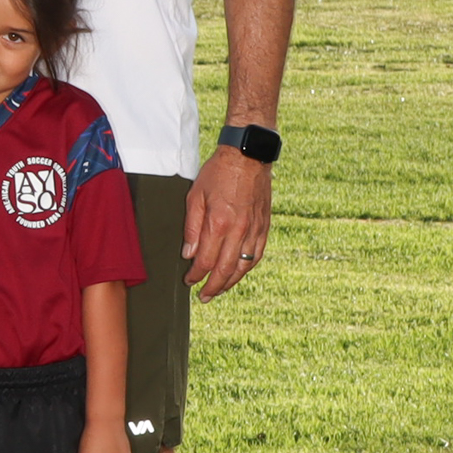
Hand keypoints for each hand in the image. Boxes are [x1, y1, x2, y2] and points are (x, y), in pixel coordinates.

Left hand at [183, 145, 272, 300]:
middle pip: (225, 269)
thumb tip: (188, 254)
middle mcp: (239, 230)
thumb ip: (191, 227)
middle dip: (212, 287)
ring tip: (219, 290)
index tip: (189, 281)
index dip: (196, 275)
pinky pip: (257, 254)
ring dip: (230, 282)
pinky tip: (239, 273)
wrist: (248, 156)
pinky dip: (247, 268)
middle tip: (203, 297)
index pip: (205, 260)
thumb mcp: (194, 196)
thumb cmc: (218, 173)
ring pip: (243, 266)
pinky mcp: (265, 226)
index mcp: (219, 223)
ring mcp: (254, 229)